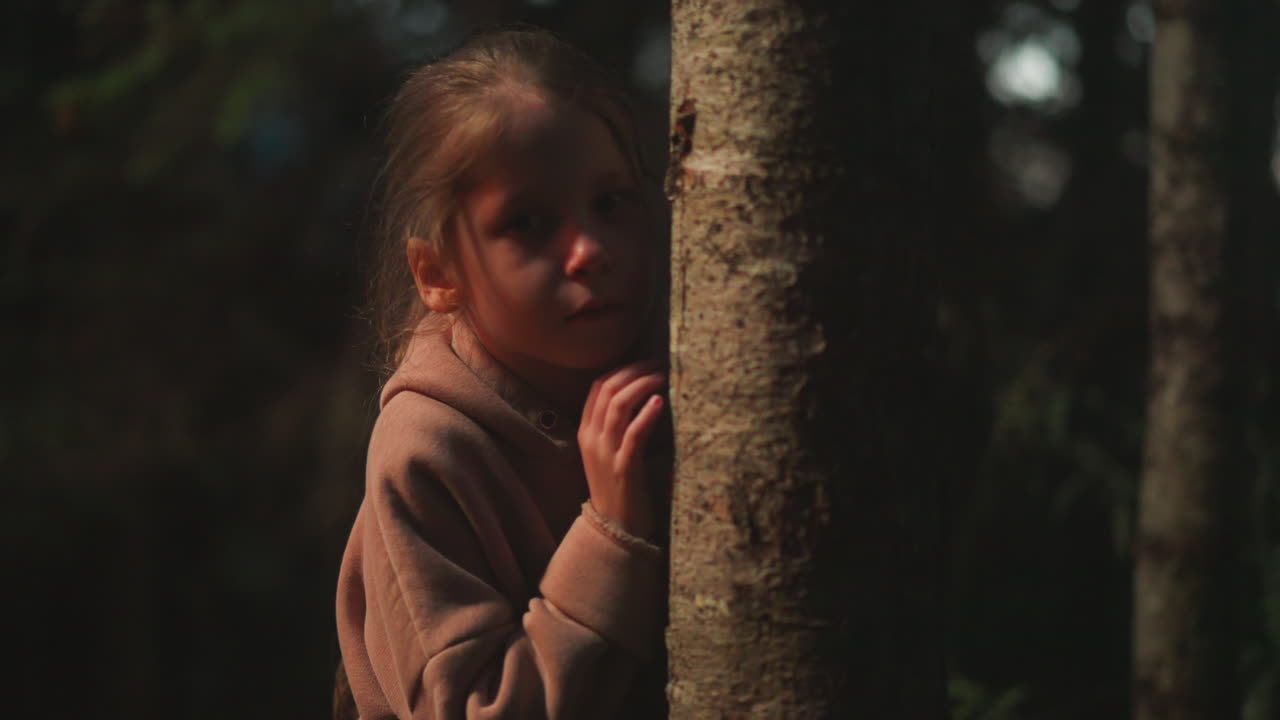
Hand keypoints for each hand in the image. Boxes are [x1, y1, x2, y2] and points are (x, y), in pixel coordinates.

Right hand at [578, 360, 666, 539]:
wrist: (616, 529)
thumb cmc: (620, 487)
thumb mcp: (611, 452)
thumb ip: (618, 426)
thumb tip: (644, 396)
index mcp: (586, 432)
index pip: (597, 387)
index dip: (622, 369)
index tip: (645, 362)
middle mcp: (592, 439)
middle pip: (608, 390)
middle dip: (634, 371)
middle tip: (658, 365)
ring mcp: (605, 453)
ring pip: (618, 405)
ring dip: (642, 385)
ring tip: (662, 377)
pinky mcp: (624, 468)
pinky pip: (634, 434)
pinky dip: (647, 414)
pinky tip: (660, 402)